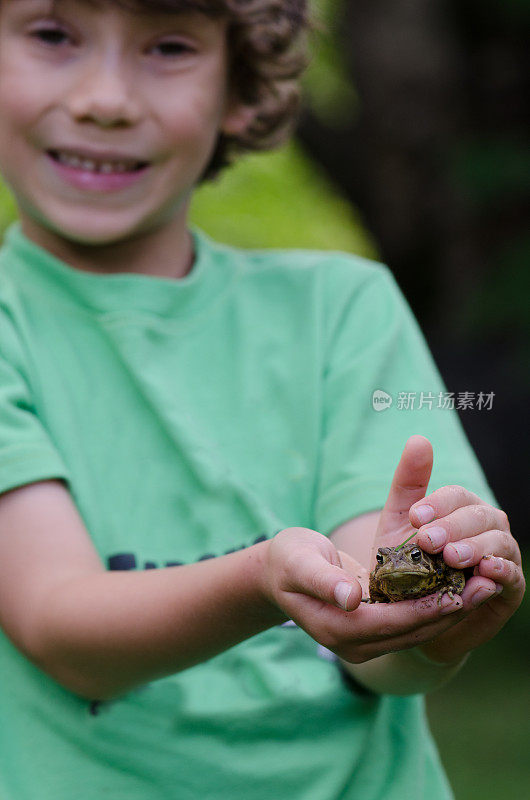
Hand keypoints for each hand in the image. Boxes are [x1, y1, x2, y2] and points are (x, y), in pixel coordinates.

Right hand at [260, 525, 472, 664]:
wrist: (278, 574)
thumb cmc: (288, 561)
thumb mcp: (301, 563)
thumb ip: (324, 581)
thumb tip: (351, 599)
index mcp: (340, 630)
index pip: (396, 623)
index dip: (431, 608)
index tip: (464, 591)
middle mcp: (356, 645)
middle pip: (414, 631)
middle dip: (453, 610)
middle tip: (490, 583)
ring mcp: (365, 643)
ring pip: (418, 630)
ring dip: (452, 609)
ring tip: (486, 583)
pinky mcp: (373, 631)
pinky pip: (411, 622)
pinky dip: (436, 605)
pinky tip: (461, 585)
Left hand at [408, 473, 524, 662]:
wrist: (418, 617)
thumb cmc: (410, 565)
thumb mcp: (400, 526)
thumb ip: (409, 485)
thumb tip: (419, 438)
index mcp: (461, 507)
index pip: (456, 495)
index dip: (438, 504)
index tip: (415, 517)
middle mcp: (486, 525)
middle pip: (478, 515)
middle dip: (453, 526)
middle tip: (429, 541)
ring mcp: (503, 553)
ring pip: (497, 540)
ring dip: (475, 547)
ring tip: (452, 557)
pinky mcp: (511, 586)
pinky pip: (511, 573)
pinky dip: (500, 570)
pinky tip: (484, 571)